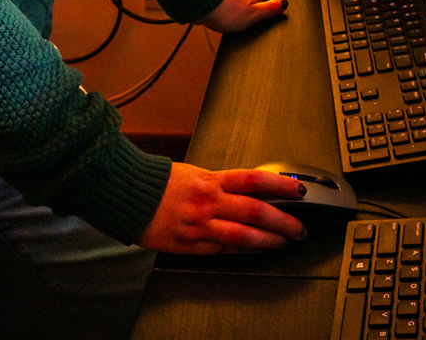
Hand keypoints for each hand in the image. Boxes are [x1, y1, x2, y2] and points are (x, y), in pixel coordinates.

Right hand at [137, 162, 306, 253]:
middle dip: (283, 222)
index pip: (255, 180)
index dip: (280, 186)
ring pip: (243, 236)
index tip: (298, 190)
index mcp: (211, 180)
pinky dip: (242, 252)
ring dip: (268, 241)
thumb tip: (244, 190)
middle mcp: (209, 202)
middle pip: (256, 212)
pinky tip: (255, 251)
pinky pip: (222, 250)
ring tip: (283, 243)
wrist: (126, 195)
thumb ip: (218, 183)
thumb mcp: (193, 173)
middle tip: (299, 228)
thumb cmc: (156, 182)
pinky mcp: (190, 245)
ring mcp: (200, 226)